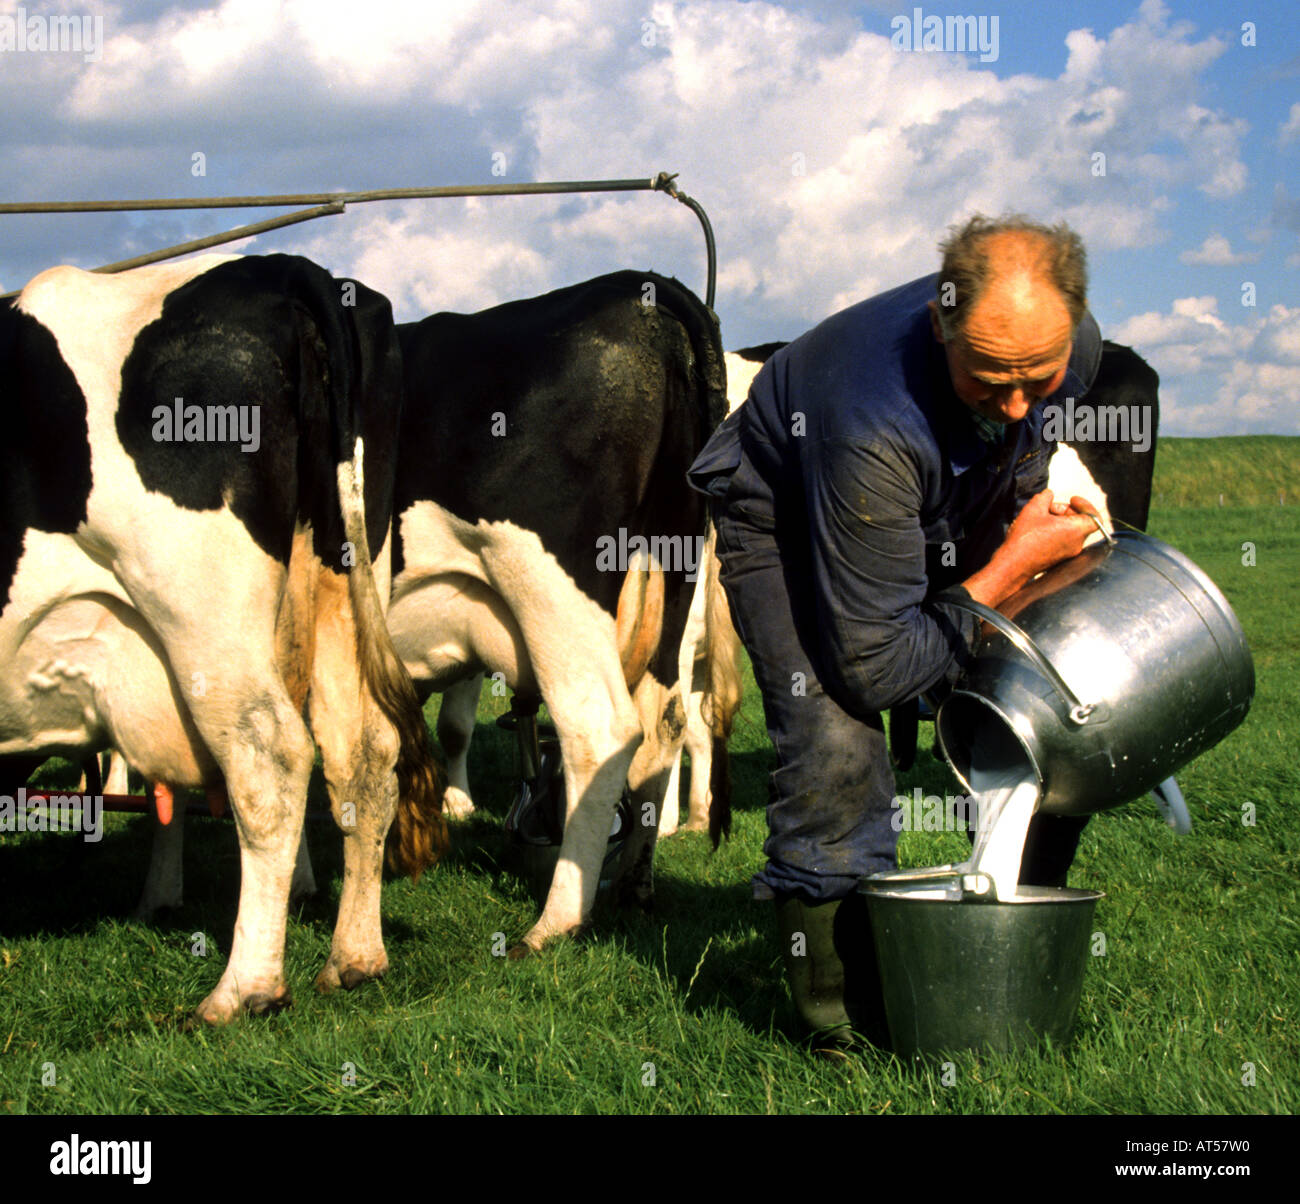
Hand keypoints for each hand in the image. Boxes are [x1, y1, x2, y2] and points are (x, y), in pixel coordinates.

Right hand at [962, 490, 1096, 606]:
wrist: (1013, 565)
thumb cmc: (1025, 538)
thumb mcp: (1034, 508)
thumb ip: (1045, 497)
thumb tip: (1049, 494)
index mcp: (1076, 531)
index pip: (1094, 517)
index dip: (1086, 505)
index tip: (1072, 499)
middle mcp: (1076, 544)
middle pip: (1079, 522)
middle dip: (1065, 510)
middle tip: (1047, 508)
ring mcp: (1068, 554)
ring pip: (1070, 531)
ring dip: (1057, 521)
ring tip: (1038, 518)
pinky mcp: (1058, 560)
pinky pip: (1062, 541)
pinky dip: (1054, 532)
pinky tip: (1036, 530)